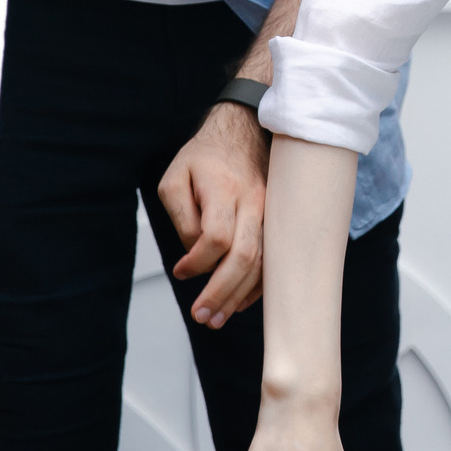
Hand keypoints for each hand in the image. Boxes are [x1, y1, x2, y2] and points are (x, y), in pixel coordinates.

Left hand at [157, 102, 270, 327]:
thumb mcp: (174, 177)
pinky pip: (272, 260)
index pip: (215, 237)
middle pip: (244, 256)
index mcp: (224, 189)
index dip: (197, 262)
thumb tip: (193, 250)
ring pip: (262, 263)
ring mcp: (269, 212)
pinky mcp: (276, 221)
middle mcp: (253, 202)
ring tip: (216, 318)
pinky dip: (257, 286)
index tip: (180, 271)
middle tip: (201, 316)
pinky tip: (239, 302)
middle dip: (221, 292)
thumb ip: (180, 216)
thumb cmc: (204, 156)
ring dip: (239, 296)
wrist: (242, 132)